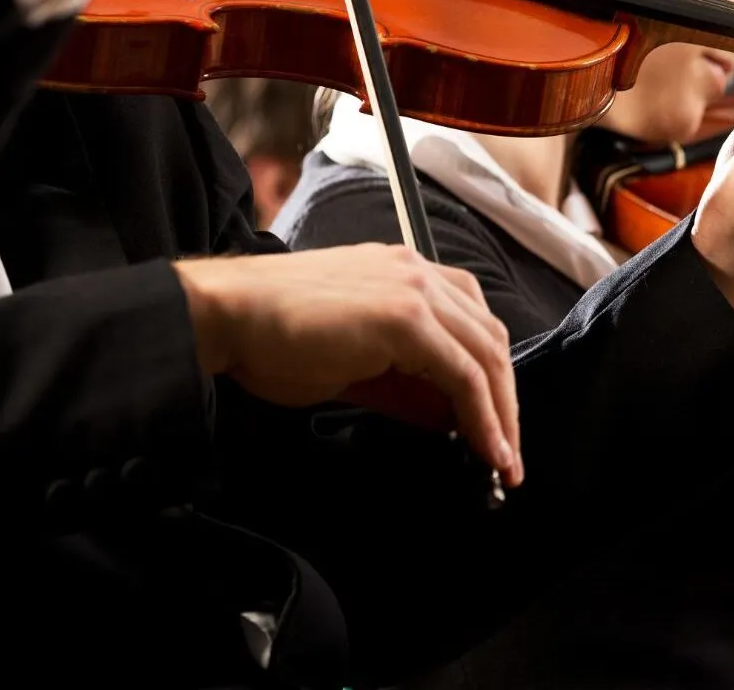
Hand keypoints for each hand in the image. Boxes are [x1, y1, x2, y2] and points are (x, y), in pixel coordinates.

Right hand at [177, 243, 522, 486]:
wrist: (227, 316)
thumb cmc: (275, 338)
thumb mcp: (355, 366)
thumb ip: (405, 387)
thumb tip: (448, 418)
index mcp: (406, 274)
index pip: (472, 324)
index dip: (491, 378)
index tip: (496, 427)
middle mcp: (419, 273)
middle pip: (490, 338)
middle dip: (505, 401)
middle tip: (507, 454)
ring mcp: (415, 290)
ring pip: (485, 355)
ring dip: (501, 413)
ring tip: (502, 461)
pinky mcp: (405, 317)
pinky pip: (462, 372)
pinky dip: (482, 415)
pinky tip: (485, 447)